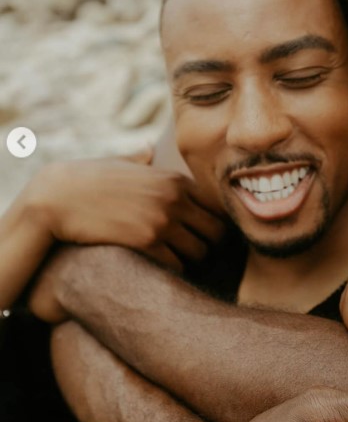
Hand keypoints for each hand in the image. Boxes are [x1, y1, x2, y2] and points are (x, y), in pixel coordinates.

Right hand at [26, 154, 225, 270]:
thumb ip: (142, 160)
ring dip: (191, 262)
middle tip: (192, 255)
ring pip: (200, 252)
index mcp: (174, 179)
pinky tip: (160, 270)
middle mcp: (174, 197)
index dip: (212, 224)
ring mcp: (162, 219)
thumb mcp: (121, 163)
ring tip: (176, 264)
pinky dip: (173, 271)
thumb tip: (149, 149)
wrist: (56, 197)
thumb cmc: (88, 180)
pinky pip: (177, 265)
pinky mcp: (146, 241)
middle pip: (216, 232)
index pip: (216, 206)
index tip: (200, 235)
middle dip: (208, 246)